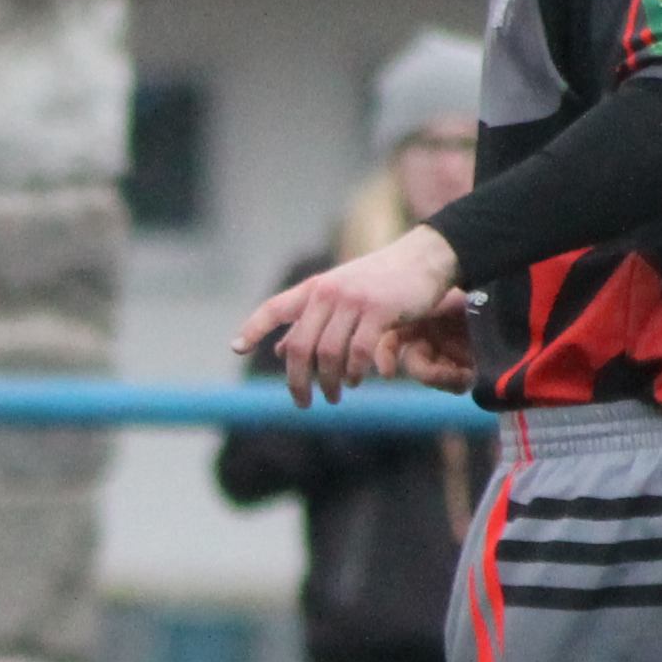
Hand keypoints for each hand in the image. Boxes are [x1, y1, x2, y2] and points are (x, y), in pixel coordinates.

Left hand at [235, 223, 463, 404]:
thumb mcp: (341, 296)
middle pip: (300, 346)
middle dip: (297, 380)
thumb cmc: (381, 282)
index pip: (275, 308)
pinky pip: (359, 351)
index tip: (236, 348)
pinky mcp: (380, 309)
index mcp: (314, 288)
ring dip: (328, 382)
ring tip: (333, 396)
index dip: (253, 328)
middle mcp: (328, 292)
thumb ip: (311, 321)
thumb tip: (280, 352)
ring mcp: (353, 300)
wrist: (425, 258)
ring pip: (328, 353)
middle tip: (302, 403)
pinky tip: (357, 382)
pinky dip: (355, 373)